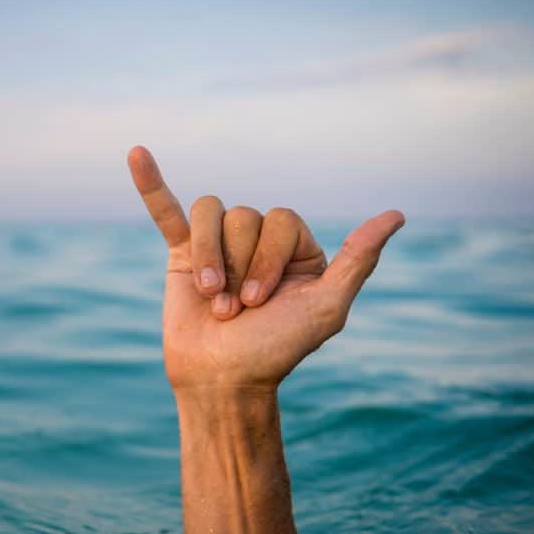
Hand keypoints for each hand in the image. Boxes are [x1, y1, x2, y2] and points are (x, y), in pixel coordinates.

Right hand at [127, 145, 404, 390]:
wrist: (221, 380)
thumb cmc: (276, 350)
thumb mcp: (326, 308)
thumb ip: (358, 260)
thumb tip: (397, 214)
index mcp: (296, 249)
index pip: (279, 219)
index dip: (267, 258)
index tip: (260, 303)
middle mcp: (258, 242)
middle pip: (244, 216)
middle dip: (238, 265)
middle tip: (235, 310)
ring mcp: (217, 245)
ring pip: (210, 214)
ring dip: (209, 259)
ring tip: (210, 299)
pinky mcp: (181, 254)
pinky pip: (166, 210)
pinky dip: (150, 184)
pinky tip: (136, 154)